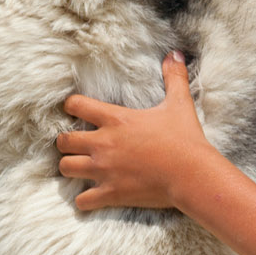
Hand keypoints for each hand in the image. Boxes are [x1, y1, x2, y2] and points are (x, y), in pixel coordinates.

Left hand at [56, 51, 211, 210]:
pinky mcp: (111, 193)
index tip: (75, 110)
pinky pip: (82, 201)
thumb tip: (174, 54)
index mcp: (116, 120)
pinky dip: (84, 200)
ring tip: (81, 168)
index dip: (71, 106)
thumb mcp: (179, 104)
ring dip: (71, 167)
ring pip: (66, 168)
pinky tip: (92, 196)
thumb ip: (174, 77)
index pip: (76, 105)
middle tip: (76, 143)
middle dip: (66, 142)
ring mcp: (104, 170)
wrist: (192, 174)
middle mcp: (103, 144)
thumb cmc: (185, 139)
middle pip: (63, 141)